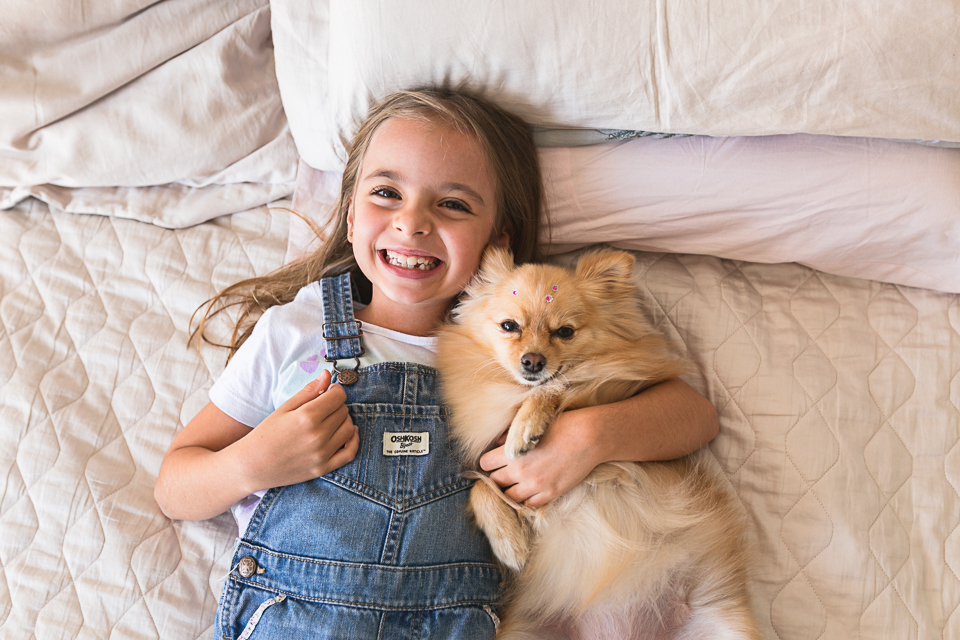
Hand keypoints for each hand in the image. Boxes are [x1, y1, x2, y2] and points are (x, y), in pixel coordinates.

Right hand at [239, 370, 358, 491]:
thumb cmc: (266, 434)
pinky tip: (349, 433)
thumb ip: (308, 391)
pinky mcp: (323, 468)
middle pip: (344, 411)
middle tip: (325, 406)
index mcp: (307, 416)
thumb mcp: (284, 408)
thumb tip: (327, 375)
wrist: (252, 465)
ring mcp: (322, 453)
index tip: (329, 392)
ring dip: (344, 421)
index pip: (338, 396)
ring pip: (349, 429)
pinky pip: (350, 453)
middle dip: (337, 405)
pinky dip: (354, 441)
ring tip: (331, 420)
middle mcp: (317, 435)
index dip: (335, 391)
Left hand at [479, 408, 602, 507]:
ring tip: (516, 483)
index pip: (485, 464)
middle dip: (497, 476)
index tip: (494, 460)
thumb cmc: (561, 425)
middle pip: (494, 481)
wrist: (589, 437)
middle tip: (505, 471)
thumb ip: (510, 436)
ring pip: (509, 497)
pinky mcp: (550, 494)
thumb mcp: (531, 425)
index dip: (488, 461)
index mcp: (511, 452)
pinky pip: (529, 504)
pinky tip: (530, 490)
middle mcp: (520, 471)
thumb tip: (496, 443)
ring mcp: (535, 485)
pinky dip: (526, 499)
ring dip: (510, 490)